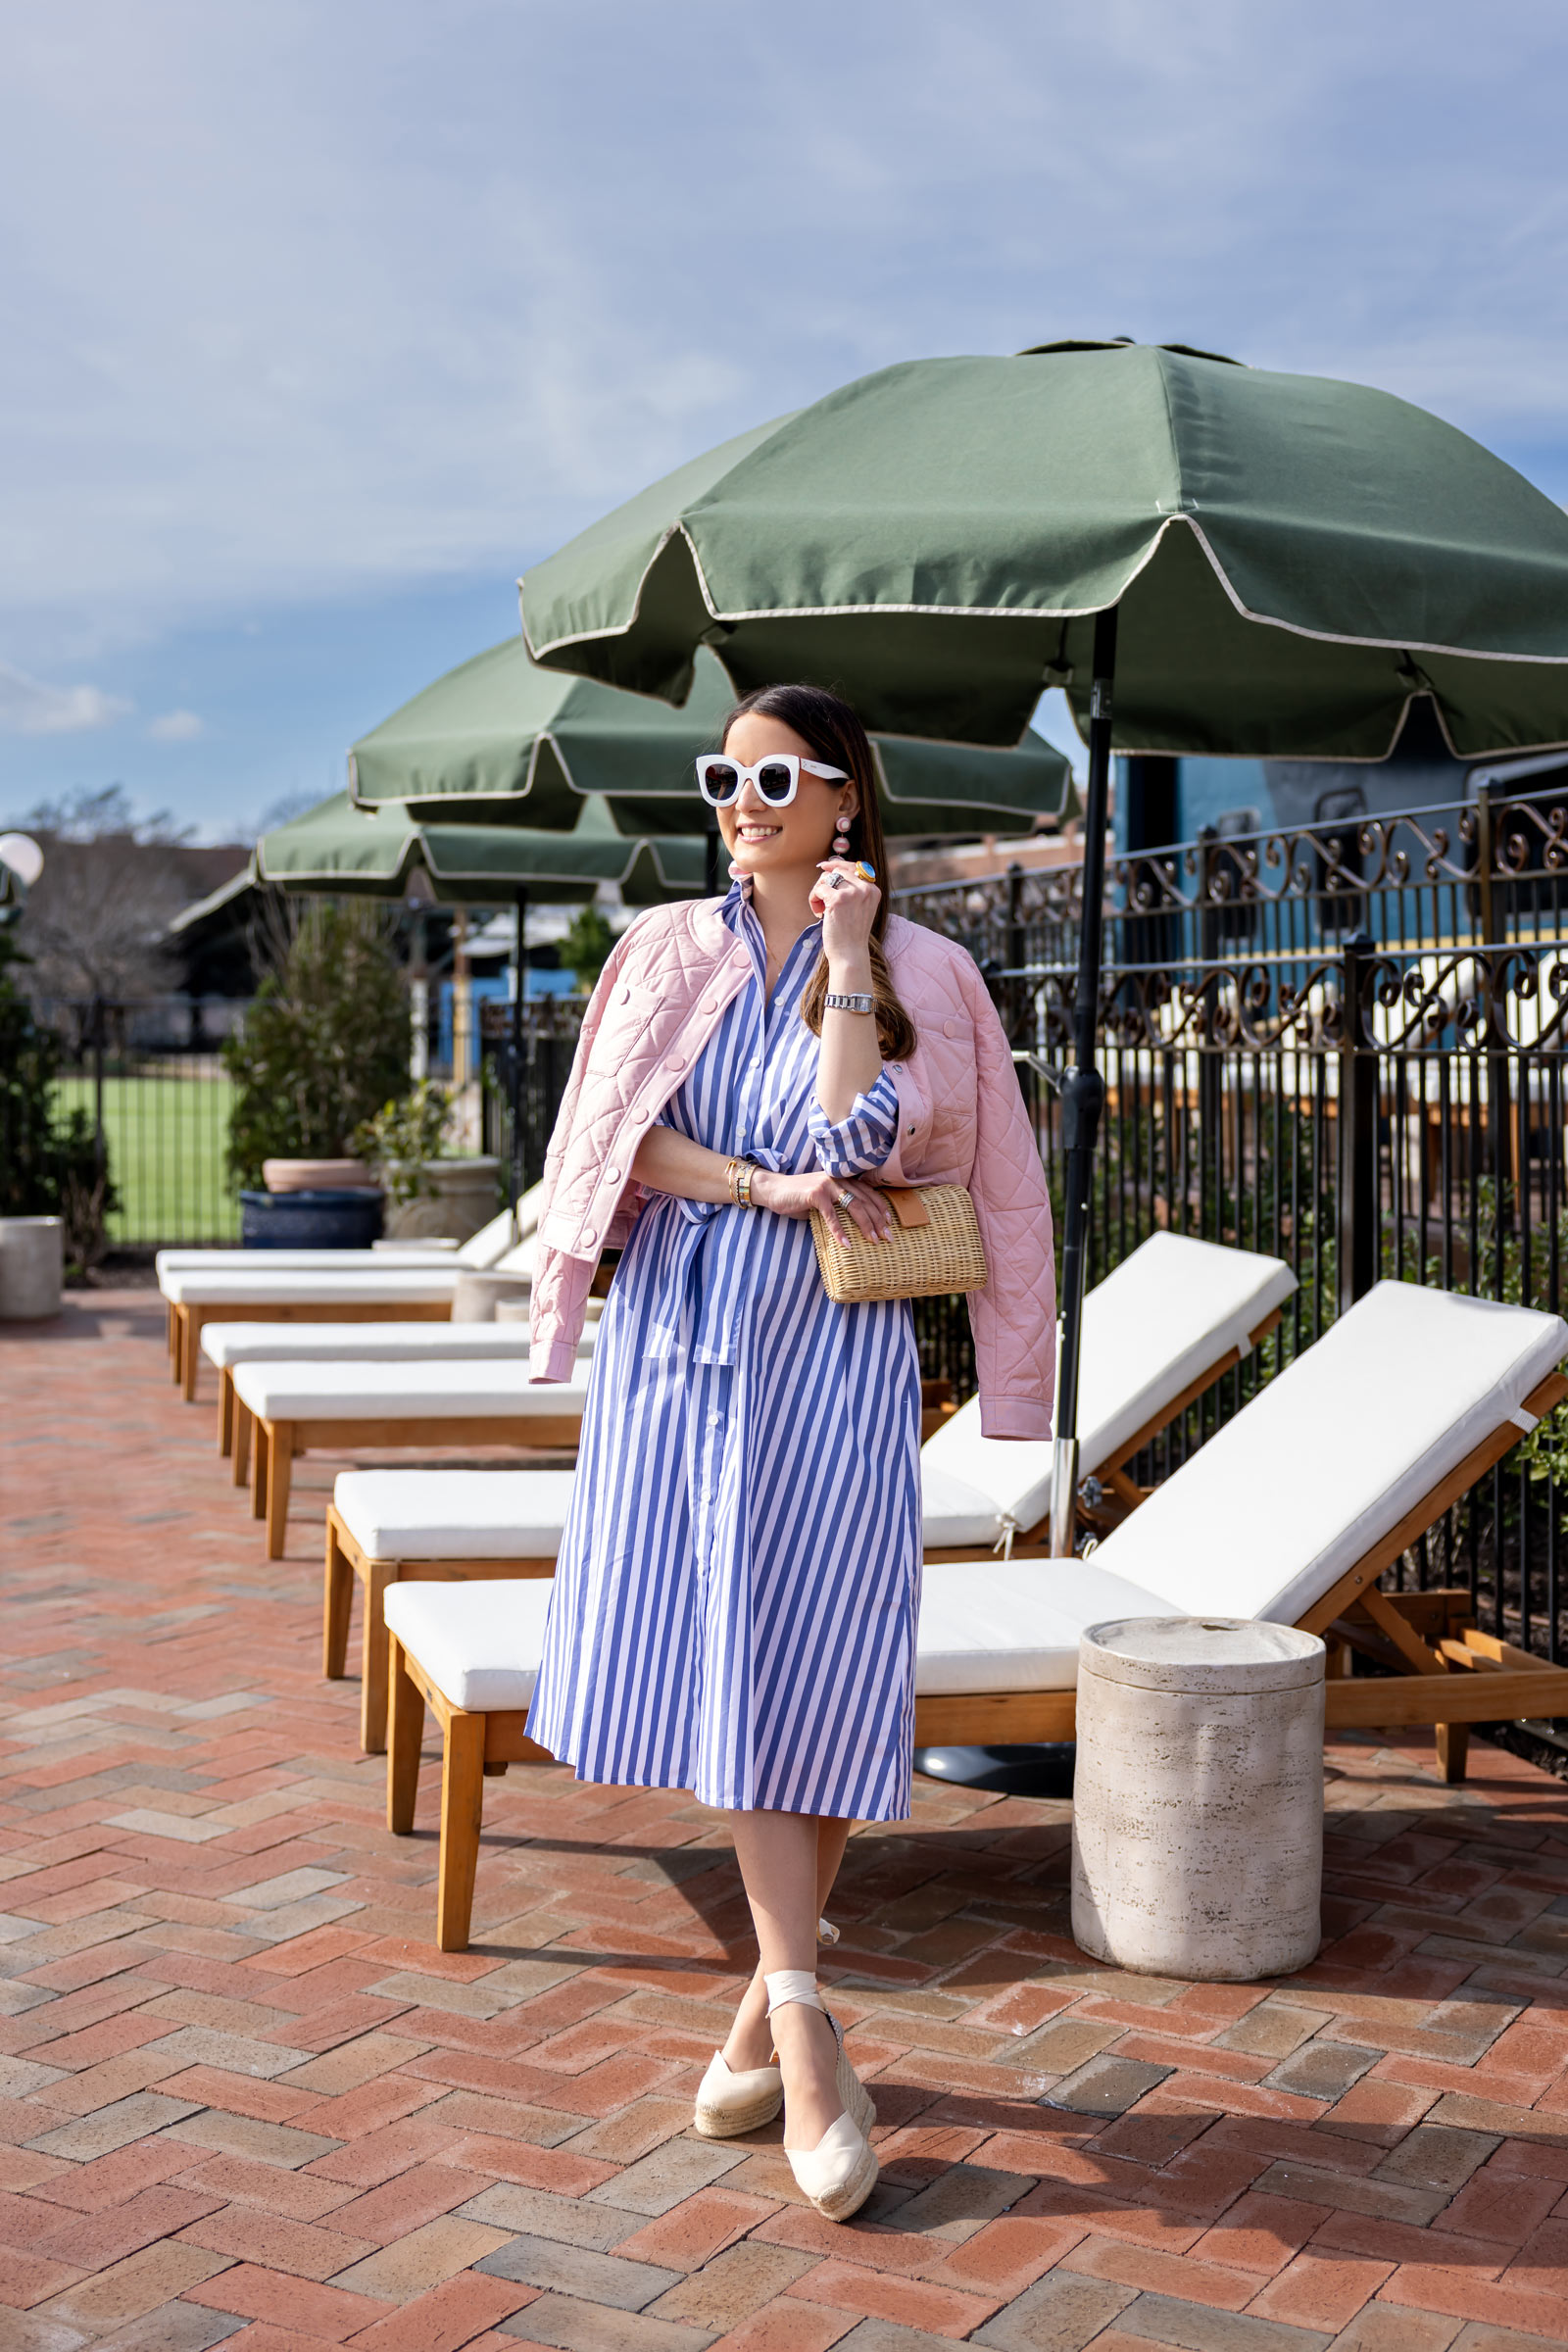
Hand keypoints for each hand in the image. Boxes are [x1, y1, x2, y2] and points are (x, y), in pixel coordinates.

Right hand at [750, 1168, 891, 1245]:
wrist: (775, 1190)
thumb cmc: (800, 1198)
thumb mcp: (824, 1200)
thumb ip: (840, 1206)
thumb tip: (858, 1225)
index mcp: (843, 1179)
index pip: (869, 1193)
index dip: (881, 1208)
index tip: (890, 1224)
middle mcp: (838, 1179)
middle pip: (865, 1201)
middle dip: (878, 1221)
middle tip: (887, 1237)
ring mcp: (827, 1184)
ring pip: (854, 1206)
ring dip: (865, 1226)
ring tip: (873, 1241)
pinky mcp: (815, 1194)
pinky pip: (832, 1216)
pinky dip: (840, 1232)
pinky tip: (847, 1244)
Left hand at [808, 858, 879, 974]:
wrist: (850, 954)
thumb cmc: (850, 934)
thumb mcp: (857, 908)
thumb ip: (851, 889)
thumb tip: (832, 865)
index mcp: (873, 890)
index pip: (854, 867)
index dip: (837, 865)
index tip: (824, 867)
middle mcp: (865, 889)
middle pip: (837, 871)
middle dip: (825, 884)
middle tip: (822, 902)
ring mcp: (852, 893)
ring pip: (826, 878)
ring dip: (818, 892)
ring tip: (820, 909)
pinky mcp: (838, 900)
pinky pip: (819, 888)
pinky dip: (813, 900)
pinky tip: (819, 913)